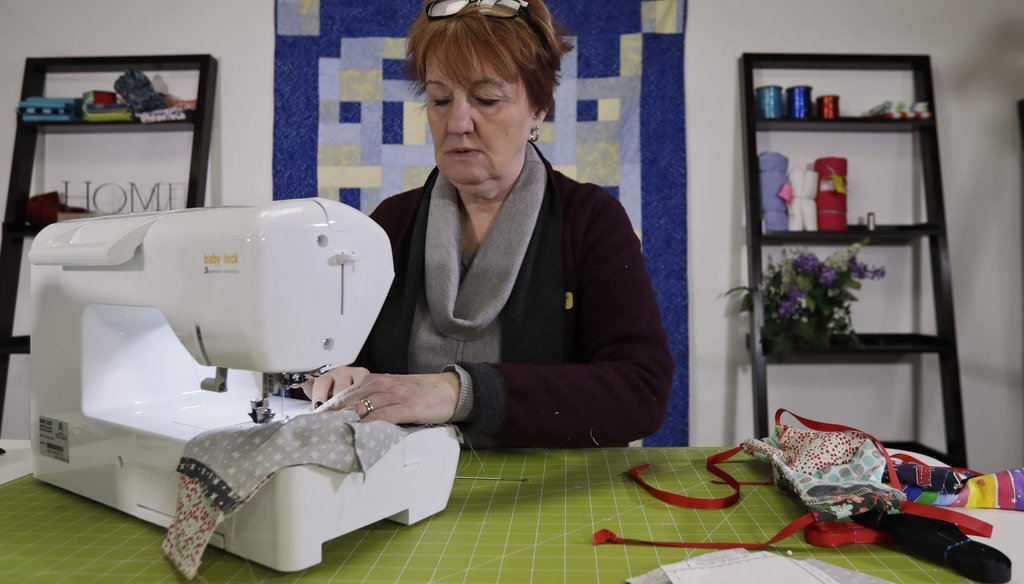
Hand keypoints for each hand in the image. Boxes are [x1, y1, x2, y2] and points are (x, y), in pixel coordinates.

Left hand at [313, 369, 460, 424]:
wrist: (449, 390)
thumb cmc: (421, 393)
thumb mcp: (393, 390)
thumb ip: (373, 398)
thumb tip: (352, 414)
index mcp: (377, 380)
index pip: (345, 392)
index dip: (327, 407)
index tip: (313, 420)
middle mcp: (382, 385)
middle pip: (348, 399)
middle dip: (330, 415)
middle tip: (314, 429)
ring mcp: (394, 395)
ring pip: (362, 406)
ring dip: (343, 420)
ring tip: (328, 433)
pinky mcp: (407, 406)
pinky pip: (383, 415)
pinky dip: (368, 424)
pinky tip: (358, 431)